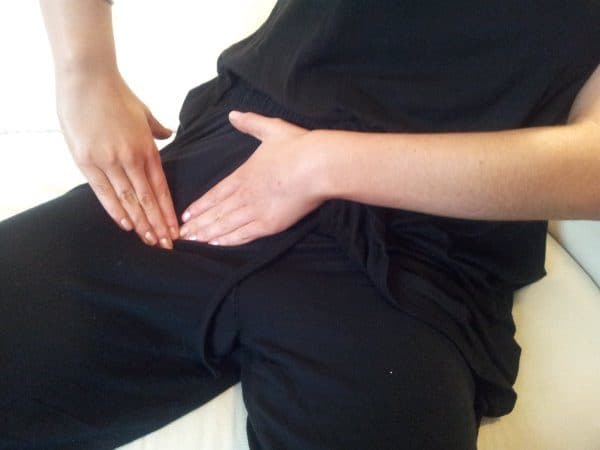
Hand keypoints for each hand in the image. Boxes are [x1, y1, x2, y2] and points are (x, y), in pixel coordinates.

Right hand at [57, 72, 178, 248]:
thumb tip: (168, 134)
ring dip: (141, 223)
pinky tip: (126, 226)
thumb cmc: (117, 94)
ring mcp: (109, 161)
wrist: (88, 78)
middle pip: (148, 199)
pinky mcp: (87, 161)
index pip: (161, 188)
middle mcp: (131, 159)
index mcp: (147, 149)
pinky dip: (116, 210)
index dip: (169, 211)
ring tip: (151, 241)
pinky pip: (104, 192)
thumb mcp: (143, 112)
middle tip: (167, 245)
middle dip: (158, 224)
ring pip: (129, 200)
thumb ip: (157, 129)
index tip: (175, 229)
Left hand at [179, 111, 328, 245]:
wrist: (318, 165)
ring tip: (191, 241)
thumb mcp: (272, 129)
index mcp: (243, 174)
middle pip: (215, 212)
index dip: (200, 205)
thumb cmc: (298, 147)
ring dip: (206, 234)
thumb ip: (251, 123)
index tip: (186, 214)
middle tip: (181, 234)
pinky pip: (243, 235)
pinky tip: (214, 244)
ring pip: (224, 225)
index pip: (215, 193)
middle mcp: (244, 194)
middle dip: (197, 224)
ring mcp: (255, 211)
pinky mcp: (269, 224)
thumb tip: (233, 115)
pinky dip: (227, 241)